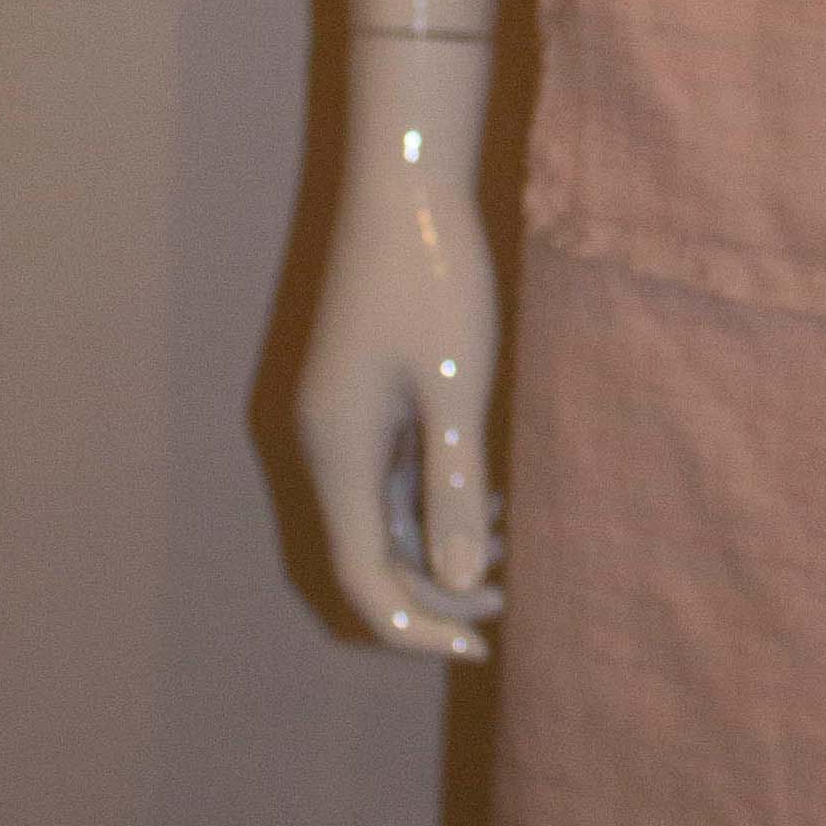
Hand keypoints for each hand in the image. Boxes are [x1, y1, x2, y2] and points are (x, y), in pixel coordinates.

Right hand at [293, 36, 505, 663]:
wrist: (405, 182)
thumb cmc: (435, 277)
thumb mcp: (458, 388)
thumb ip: (455, 488)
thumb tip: (457, 582)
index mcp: (335, 451)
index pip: (361, 577)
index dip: (416, 625)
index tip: (482, 643)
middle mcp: (320, 443)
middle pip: (361, 556)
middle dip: (429, 591)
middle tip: (504, 599)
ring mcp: (334, 419)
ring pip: (373, 518)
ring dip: (431, 547)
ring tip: (505, 551)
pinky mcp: (355, 395)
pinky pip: (382, 477)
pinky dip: (426, 503)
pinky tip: (488, 497)